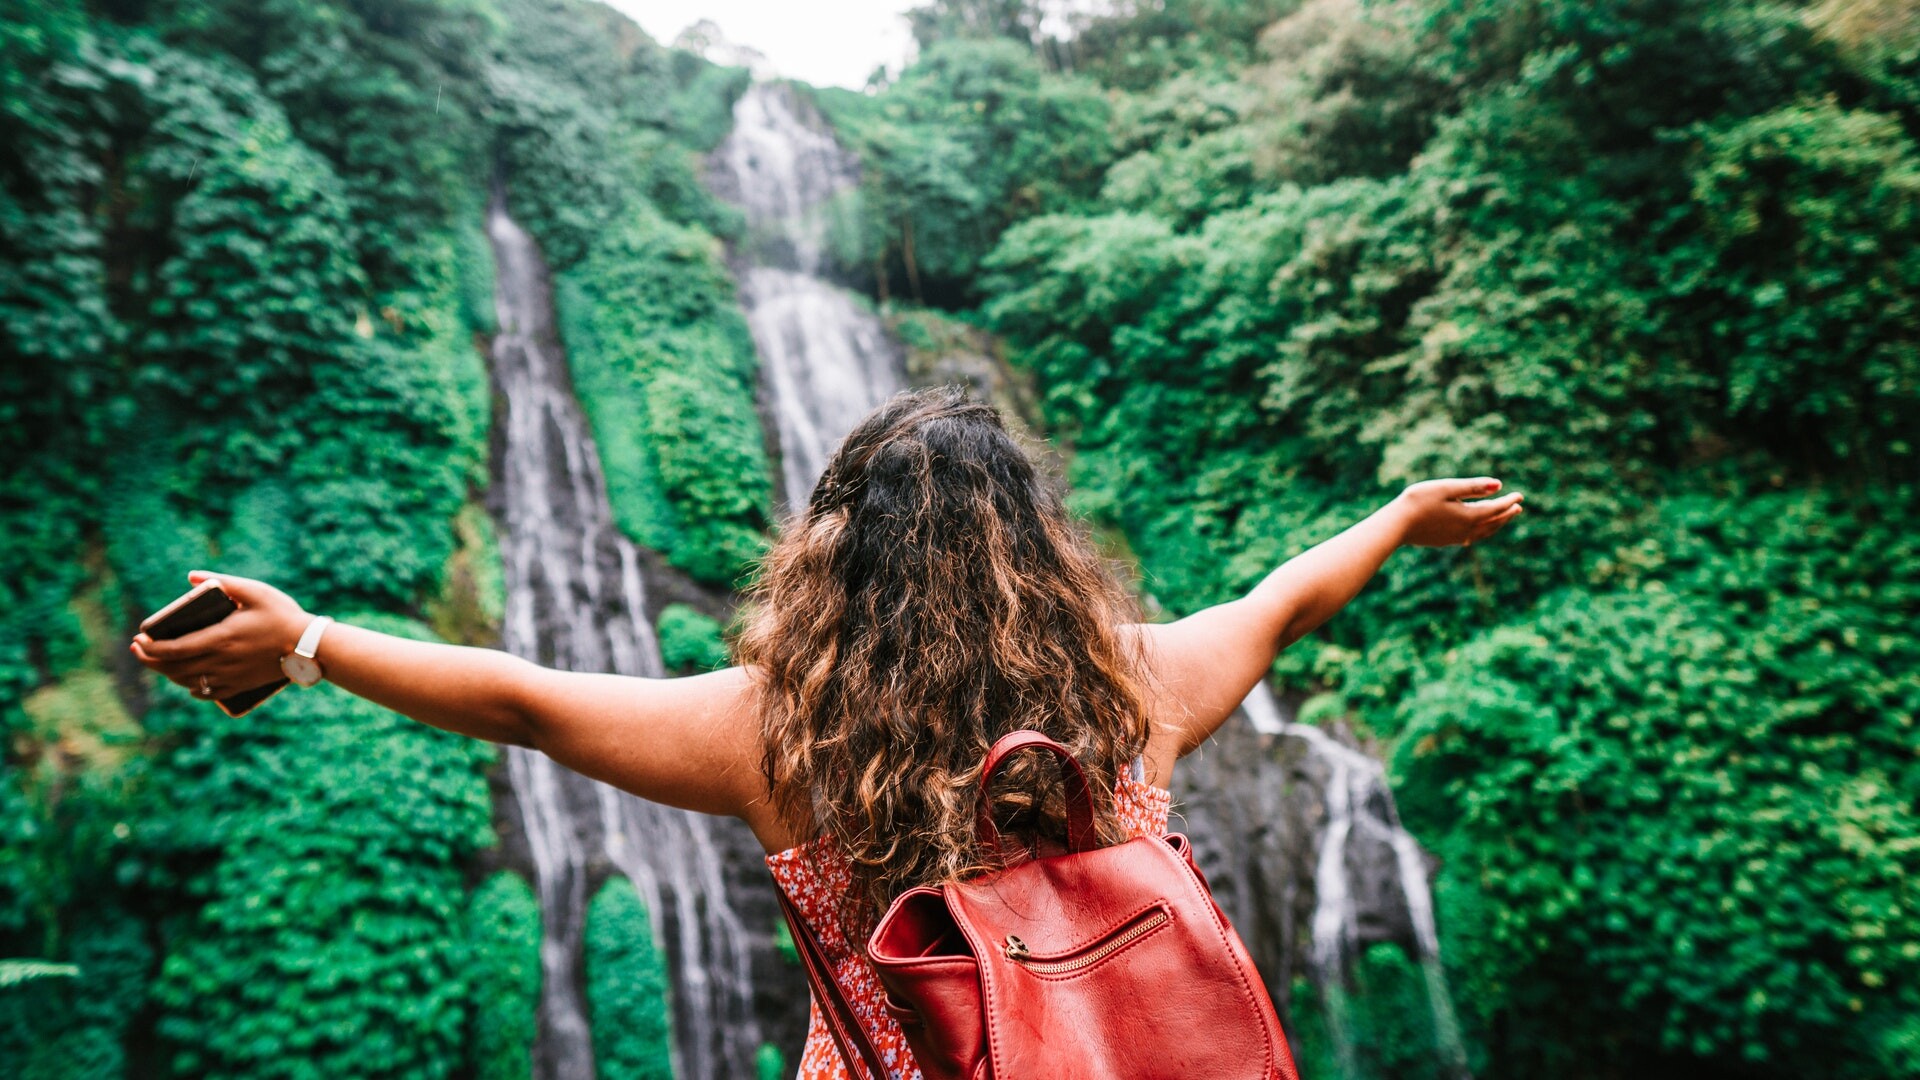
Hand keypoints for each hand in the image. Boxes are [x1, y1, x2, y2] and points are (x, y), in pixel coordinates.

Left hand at [130, 571, 311, 700]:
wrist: (310, 647)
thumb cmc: (283, 616)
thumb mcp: (255, 591)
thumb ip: (223, 581)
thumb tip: (191, 577)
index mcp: (220, 639)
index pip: (173, 649)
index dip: (150, 648)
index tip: (138, 640)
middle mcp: (220, 662)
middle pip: (174, 668)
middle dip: (150, 660)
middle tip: (138, 649)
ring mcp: (230, 677)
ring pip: (187, 682)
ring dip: (167, 673)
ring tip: (159, 661)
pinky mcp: (240, 686)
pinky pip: (207, 693)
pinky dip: (191, 688)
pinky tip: (187, 680)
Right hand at [1392, 477, 1524, 547]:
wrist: (1396, 525)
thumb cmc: (1418, 501)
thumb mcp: (1447, 488)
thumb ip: (1473, 487)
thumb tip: (1499, 485)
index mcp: (1469, 516)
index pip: (1495, 508)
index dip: (1509, 501)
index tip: (1520, 495)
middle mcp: (1466, 530)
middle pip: (1493, 522)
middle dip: (1506, 514)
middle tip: (1517, 507)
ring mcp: (1455, 538)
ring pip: (1483, 532)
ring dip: (1496, 524)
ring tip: (1503, 519)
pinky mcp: (1445, 541)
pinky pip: (1471, 538)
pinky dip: (1481, 533)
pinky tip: (1476, 532)